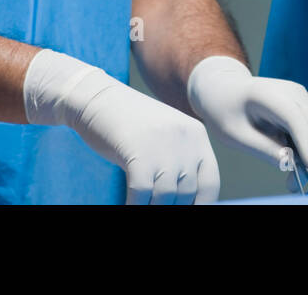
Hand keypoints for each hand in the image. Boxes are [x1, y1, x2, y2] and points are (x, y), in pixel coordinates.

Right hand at [24, 49, 220, 204]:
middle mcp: (185, 140)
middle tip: (154, 207)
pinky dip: (135, 204)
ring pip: (166, 197)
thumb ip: (179, 161)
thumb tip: (185, 199)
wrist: (97, 99)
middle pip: (187, 193)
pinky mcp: (138, 152)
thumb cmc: (129, 124)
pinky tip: (129, 205)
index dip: (200, 204)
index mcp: (197, 136)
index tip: (185, 209)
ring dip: (152, 207)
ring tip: (142, 206)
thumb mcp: (164, 137)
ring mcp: (163, 145)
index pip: (210, 183)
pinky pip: (142, 193)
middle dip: (171, 206)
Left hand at [187, 55, 307, 169]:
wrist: (227, 90)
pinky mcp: (304, 102)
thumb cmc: (227, 111)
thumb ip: (261, 148)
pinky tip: (288, 149)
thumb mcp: (235, 135)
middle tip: (291, 183)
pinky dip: (307, 143)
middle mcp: (291, 91)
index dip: (306, 142)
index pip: (294, 118)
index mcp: (266, 94)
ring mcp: (300, 95)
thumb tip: (289, 163)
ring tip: (287, 165)